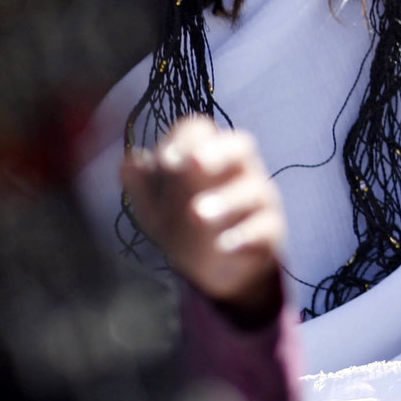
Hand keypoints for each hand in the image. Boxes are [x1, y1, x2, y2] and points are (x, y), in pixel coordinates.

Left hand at [121, 116, 285, 323]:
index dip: (185, 139)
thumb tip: (130, 161)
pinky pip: (264, 228)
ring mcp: (259, 200)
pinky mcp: (270, 232)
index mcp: (209, 156)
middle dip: (218, 152)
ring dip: (225, 200)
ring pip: (253, 190)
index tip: (166, 160)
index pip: (202, 131)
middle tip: (194, 164)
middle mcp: (239, 171)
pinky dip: (244, 235)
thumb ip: (141, 185)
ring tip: (197, 215)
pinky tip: (222, 245)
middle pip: (241, 146)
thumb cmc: (184, 226)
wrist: (216, 269)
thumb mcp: (154, 208)